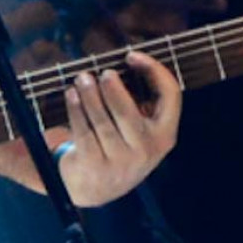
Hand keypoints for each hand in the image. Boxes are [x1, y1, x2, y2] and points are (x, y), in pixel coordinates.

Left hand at [0, 50, 181, 207]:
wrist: (97, 187)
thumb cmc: (120, 145)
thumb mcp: (139, 130)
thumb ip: (140, 104)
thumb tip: (125, 64)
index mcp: (165, 135)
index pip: (170, 95)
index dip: (154, 70)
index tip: (133, 56)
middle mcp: (146, 150)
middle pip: (127, 111)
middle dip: (112, 87)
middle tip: (102, 72)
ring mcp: (120, 161)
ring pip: (102, 120)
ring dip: (89, 95)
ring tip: (82, 78)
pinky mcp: (94, 165)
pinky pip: (83, 131)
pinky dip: (75, 110)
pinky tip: (71, 95)